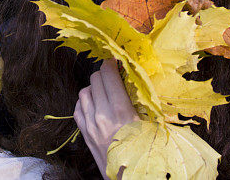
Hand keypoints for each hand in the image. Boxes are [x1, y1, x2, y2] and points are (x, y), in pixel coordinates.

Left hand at [74, 59, 139, 179]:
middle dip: (104, 74)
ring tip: (105, 91)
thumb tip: (139, 82)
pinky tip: (95, 104)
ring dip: (94, 87)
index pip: (108, 75)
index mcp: (121, 111)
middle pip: (95, 79)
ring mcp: (90, 124)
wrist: (129, 178)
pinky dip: (85, 102)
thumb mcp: (152, 126)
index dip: (111, 63)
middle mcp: (102, 115)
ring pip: (84, 91)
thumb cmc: (145, 153)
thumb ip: (143, 103)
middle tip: (113, 76)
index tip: (116, 61)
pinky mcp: (84, 133)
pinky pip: (78, 108)